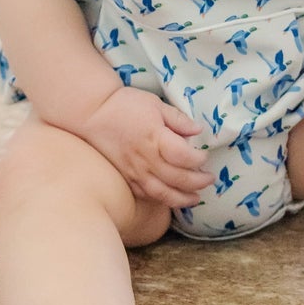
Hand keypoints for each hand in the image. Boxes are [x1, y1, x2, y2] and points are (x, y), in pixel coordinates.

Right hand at [78, 86, 212, 209]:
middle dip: (198, 182)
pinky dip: (162, 200)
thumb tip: (198, 130)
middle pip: (177, 178)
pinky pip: (146, 195)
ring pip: (162, 194)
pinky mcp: (126, 178)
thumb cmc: (126, 105)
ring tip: (196, 198)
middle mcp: (146, 158)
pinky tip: (172, 198)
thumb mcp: (156, 104)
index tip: (205, 156)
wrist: (93, 114)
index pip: (184, 156)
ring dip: (182, 199)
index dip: (199, 160)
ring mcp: (134, 171)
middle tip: (209, 180)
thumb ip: (178, 119)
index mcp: (155, 137)